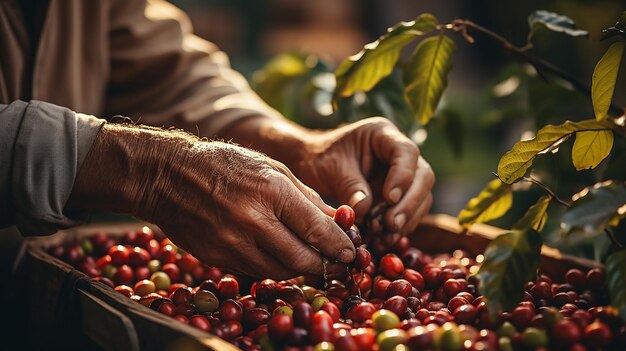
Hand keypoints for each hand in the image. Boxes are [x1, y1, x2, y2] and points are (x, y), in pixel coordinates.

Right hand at [68, 124, 353, 278]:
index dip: (340, 247)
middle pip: (303, 259)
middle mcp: (253, 220)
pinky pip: (256, 271)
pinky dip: (273, 268)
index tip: (350, 253)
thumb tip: (337, 220)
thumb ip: (306, 196)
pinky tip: (279, 256)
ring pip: (281, 271)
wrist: (168, 176)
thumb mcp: (271, 168)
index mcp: (272, 191)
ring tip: (309, 259)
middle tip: (334, 262)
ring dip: (300, 269)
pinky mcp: (217, 257)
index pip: (318, 230)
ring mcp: (232, 243)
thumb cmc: (226, 165)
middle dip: (324, 264)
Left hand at [294, 117, 434, 241]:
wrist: (315, 166)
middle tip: (391, 224)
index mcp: (382, 134)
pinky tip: (385, 239)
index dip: (403, 176)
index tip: (389, 198)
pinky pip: (411, 212)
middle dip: (409, 203)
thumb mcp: (330, 168)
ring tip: (385, 237)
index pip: (406, 152)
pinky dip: (400, 228)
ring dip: (407, 220)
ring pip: (422, 197)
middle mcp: (399, 153)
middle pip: (423, 176)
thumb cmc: (321, 159)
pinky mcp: (401, 195)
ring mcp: (404, 174)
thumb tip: (365, 210)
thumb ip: (349, 186)